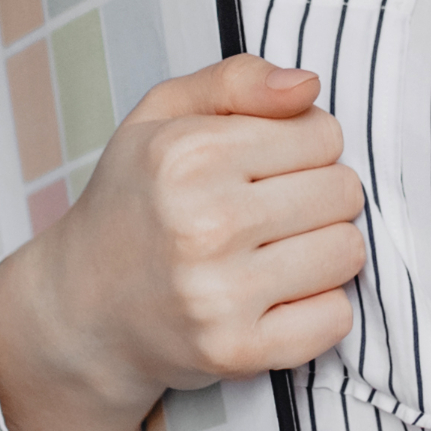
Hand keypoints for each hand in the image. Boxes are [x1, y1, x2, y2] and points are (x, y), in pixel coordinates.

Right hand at [0, 56, 366, 430]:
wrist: (83, 307)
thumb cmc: (136, 201)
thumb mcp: (163, 116)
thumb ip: (236, 80)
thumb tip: (309, 85)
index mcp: (188, 155)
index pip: (323, 134)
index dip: (304, 147)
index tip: (268, 168)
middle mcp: (204, 224)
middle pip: (343, 192)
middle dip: (320, 197)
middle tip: (273, 214)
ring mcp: (220, 294)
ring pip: (348, 252)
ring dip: (324, 251)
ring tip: (276, 253)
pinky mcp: (237, 351)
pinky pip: (335, 319)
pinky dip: (319, 309)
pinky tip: (278, 297)